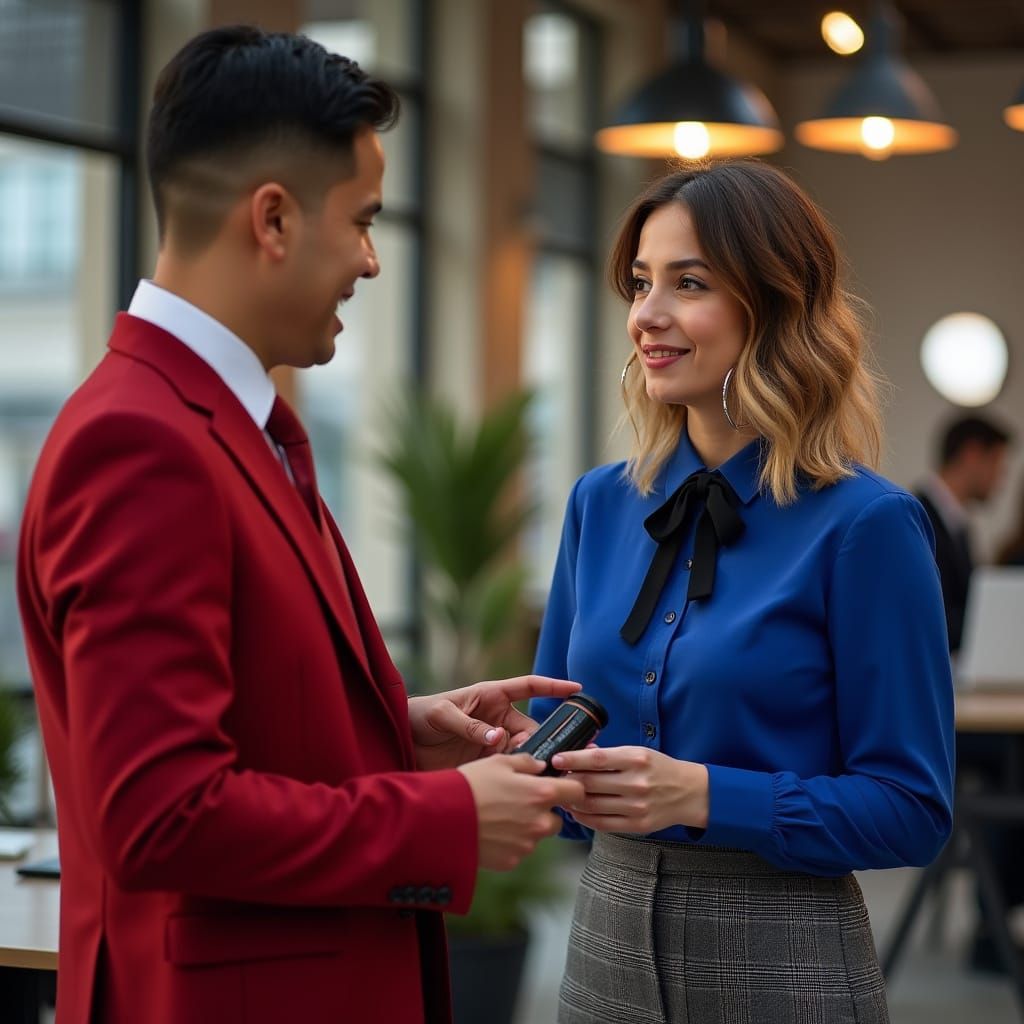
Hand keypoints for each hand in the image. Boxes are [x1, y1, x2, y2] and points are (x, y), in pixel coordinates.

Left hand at [408, 675, 580, 770]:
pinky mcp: (486, 762)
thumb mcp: (442, 715)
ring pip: (525, 750)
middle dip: (546, 740)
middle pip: (532, 728)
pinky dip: (520, 775)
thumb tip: (497, 738)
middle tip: (556, 757)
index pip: (528, 687)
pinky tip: (527, 785)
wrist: (400, 741)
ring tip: (546, 774)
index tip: (577, 689)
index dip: (553, 687)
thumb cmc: (419, 716)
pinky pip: (510, 767)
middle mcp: (497, 718)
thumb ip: (469, 726)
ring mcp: (493, 741)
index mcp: (490, 696)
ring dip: (535, 760)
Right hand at [457, 754, 585, 870]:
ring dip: (525, 829)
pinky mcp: (511, 861)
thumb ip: (526, 763)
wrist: (441, 818)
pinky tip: (490, 832)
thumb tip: (540, 767)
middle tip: (519, 803)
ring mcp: (526, 845)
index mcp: (541, 794)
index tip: (561, 788)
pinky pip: (518, 850)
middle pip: (556, 820)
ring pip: (536, 836)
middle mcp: (540, 822)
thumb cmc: (470, 785)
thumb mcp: (498, 762)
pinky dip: (509, 843)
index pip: (577, 793)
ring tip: (498, 817)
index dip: (571, 789)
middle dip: (543, 812)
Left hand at [550, 746, 708, 834]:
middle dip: (568, 781)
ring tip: (562, 795)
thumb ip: (610, 755)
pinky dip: (584, 818)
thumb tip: (580, 753)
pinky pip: (602, 824)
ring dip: (572, 801)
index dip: (572, 759)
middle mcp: (636, 783)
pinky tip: (576, 811)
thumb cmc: (659, 769)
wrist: (689, 793)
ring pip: (592, 805)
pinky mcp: (637, 825)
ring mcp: (636, 807)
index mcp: (637, 759)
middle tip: (554, 778)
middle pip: (590, 783)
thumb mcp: (638, 752)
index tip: (556, 759)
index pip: (596, 759)